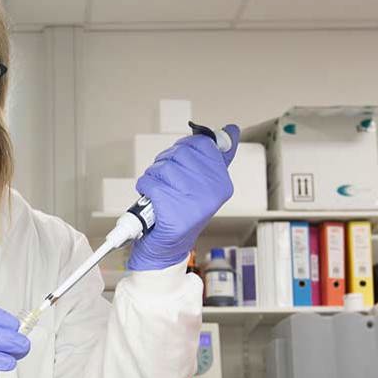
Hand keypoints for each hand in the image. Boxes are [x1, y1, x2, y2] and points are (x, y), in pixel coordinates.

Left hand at [127, 124, 239, 270]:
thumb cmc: (182, 212)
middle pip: (180, 152)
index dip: (184, 150)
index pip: (201, 144)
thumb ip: (217, 156)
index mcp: (222, 182)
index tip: (182, 165)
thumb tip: (232, 129)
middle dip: (167, 163)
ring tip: (161, 194)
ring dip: (154, 178)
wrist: (167, 248)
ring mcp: (193, 201)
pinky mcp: (173, 210)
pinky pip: (150, 182)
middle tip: (169, 183)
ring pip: (163, 167)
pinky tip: (152, 200)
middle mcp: (212, 191)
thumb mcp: (204, 183)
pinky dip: (146, 188)